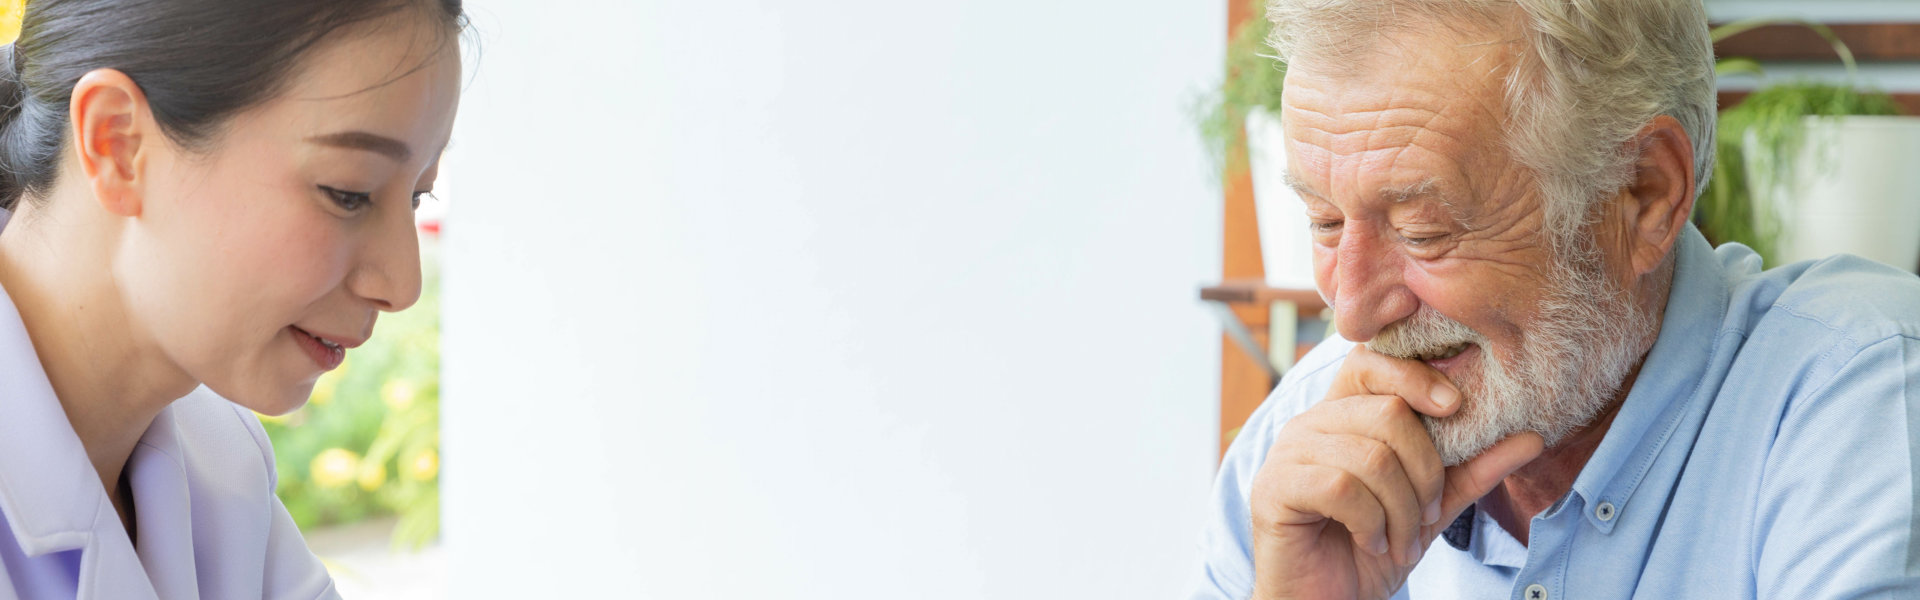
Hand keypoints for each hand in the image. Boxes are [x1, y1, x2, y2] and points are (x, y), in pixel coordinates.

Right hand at [1248, 347, 1544, 599]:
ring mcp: (1288, 453)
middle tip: (1427, 514)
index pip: (1373, 361)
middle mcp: (1310, 423)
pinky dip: (1371, 523)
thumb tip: (1532, 437)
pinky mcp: (1274, 489)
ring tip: (1400, 539)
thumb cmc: (1370, 549)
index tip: (1456, 408)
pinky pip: (1342, 488)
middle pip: (1388, 412)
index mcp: (1343, 414)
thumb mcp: (1432, 506)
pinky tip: (1371, 541)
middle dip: (1425, 471)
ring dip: (1402, 509)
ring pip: (1371, 456)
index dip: (1416, 375)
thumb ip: (1473, 469)